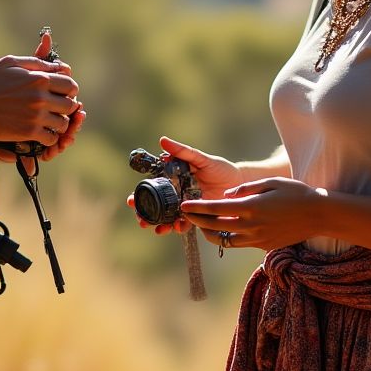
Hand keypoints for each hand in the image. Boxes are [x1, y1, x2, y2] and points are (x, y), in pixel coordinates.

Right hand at [0, 44, 79, 146]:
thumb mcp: (10, 62)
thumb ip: (36, 62)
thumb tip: (56, 66)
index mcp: (39, 78)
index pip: (70, 85)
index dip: (70, 91)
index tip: (62, 94)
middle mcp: (41, 97)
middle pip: (70, 105)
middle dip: (66, 108)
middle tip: (57, 110)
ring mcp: (36, 116)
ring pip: (63, 123)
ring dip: (58, 124)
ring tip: (50, 123)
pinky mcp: (28, 132)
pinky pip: (51, 138)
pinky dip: (49, 138)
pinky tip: (42, 134)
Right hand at [127, 135, 242, 234]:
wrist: (239, 183)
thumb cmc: (220, 168)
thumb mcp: (201, 158)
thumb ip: (183, 151)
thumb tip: (162, 140)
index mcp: (174, 181)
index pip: (153, 190)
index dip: (140, 196)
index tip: (131, 201)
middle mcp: (177, 196)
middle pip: (156, 208)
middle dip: (146, 216)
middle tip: (140, 220)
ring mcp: (187, 207)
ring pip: (168, 219)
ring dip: (160, 225)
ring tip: (158, 229)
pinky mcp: (198, 217)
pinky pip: (186, 225)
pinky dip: (179, 227)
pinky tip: (177, 227)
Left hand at [181, 176, 327, 251]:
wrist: (319, 215)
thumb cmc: (296, 193)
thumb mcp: (270, 182)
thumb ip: (246, 188)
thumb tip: (226, 195)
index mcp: (251, 207)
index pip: (215, 209)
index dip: (197, 208)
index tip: (184, 205)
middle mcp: (252, 226)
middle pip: (215, 226)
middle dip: (197, 220)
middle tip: (186, 215)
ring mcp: (257, 239)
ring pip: (224, 240)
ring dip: (210, 233)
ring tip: (201, 225)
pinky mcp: (263, 246)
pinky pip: (239, 244)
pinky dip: (227, 238)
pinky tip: (222, 230)